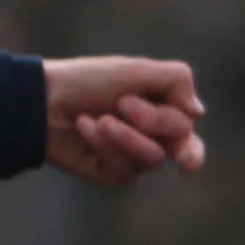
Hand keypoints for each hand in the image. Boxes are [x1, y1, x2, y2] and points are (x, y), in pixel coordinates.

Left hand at [43, 57, 205, 188]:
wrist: (46, 100)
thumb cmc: (91, 81)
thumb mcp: (137, 70)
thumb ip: (176, 80)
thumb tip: (198, 112)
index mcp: (165, 110)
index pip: (190, 133)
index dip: (192, 144)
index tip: (184, 151)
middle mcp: (155, 137)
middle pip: (182, 145)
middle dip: (153, 121)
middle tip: (123, 104)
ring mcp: (135, 157)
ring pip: (152, 159)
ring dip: (123, 135)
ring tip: (99, 118)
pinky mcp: (114, 173)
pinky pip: (126, 170)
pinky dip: (104, 146)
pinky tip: (84, 127)